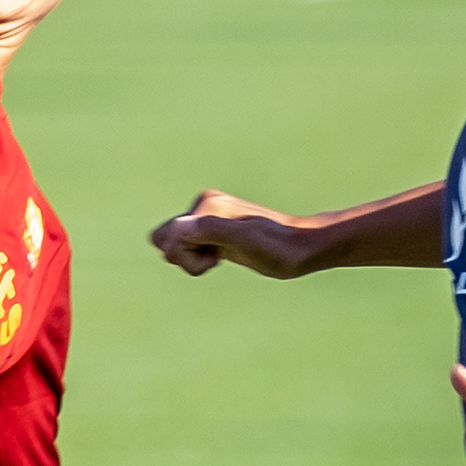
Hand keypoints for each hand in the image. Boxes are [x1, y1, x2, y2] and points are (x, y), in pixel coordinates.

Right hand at [151, 189, 311, 278]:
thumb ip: (211, 230)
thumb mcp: (245, 240)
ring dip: (191, 260)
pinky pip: (187, 248)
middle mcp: (204, 208)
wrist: (301, 248)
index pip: (169, 236)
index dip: (186, 255)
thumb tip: (179, 227)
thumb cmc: (277, 246)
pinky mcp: (215, 233)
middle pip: (164, 239)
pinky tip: (221, 257)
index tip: (216, 255)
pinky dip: (198, 260)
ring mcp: (208, 221)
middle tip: (215, 257)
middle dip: (183, 257)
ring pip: (175, 246)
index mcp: (206, 204)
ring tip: (220, 257)